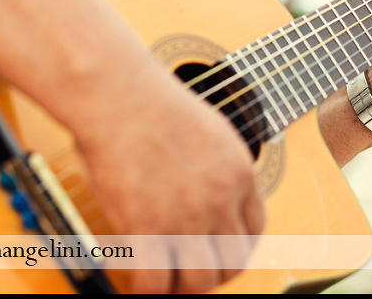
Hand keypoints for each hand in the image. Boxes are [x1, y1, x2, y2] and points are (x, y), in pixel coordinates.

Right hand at [74, 72, 263, 293]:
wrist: (118, 92)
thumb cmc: (149, 102)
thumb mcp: (207, 130)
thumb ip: (215, 167)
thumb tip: (206, 195)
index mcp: (239, 172)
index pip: (253, 231)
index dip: (234, 250)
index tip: (215, 254)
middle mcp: (221, 198)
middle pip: (232, 263)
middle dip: (212, 275)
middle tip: (188, 274)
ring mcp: (188, 216)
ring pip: (200, 282)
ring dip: (181, 287)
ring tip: (163, 279)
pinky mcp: (148, 227)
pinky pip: (155, 283)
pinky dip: (146, 290)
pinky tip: (136, 279)